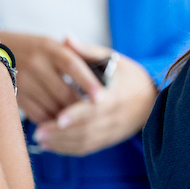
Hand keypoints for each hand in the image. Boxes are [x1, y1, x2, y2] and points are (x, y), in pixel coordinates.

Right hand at [0, 32, 102, 125]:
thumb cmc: (34, 49)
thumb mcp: (52, 45)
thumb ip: (74, 54)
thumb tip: (103, 69)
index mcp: (51, 48)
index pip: (73, 66)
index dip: (88, 82)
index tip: (102, 97)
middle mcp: (36, 63)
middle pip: (63, 92)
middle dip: (79, 107)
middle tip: (94, 116)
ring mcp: (23, 80)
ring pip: (51, 106)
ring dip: (65, 117)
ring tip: (78, 121)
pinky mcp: (14, 95)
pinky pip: (37, 114)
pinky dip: (50, 121)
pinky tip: (58, 123)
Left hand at [33, 39, 157, 156]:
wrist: (152, 99)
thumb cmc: (127, 75)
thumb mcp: (111, 58)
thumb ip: (86, 51)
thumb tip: (66, 39)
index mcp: (117, 94)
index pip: (96, 107)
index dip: (78, 114)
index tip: (59, 117)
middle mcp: (116, 116)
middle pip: (87, 128)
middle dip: (62, 133)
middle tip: (37, 132)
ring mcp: (113, 130)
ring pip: (85, 141)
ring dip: (61, 143)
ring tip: (39, 138)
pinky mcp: (109, 139)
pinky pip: (87, 148)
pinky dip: (68, 149)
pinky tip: (50, 145)